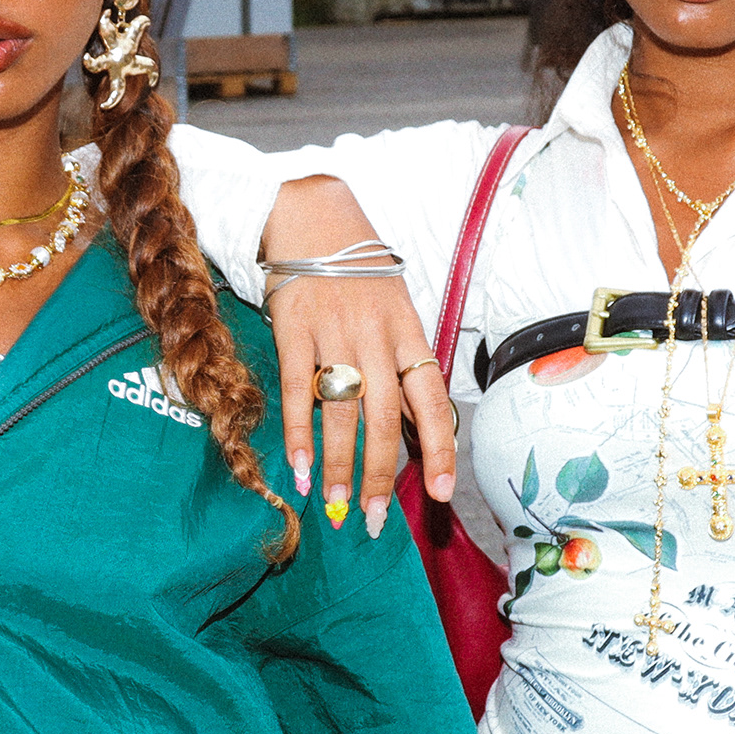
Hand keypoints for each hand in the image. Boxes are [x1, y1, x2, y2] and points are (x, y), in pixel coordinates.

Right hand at [260, 176, 454, 528]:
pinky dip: (298, 435)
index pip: (432, 400)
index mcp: (409, 334)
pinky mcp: (294, 329)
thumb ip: (401, 371)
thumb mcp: (395, 314)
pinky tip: (298, 470)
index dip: (439, 449)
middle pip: (384, 418)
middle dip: (380, 474)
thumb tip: (415, 435)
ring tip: (336, 505)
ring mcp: (334, 332)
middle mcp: (377, 336)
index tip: (440, 493)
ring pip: (342, 412)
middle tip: (372, 518)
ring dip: (339, 466)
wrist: (312, 215)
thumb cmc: (360, 275)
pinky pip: (299, 392)